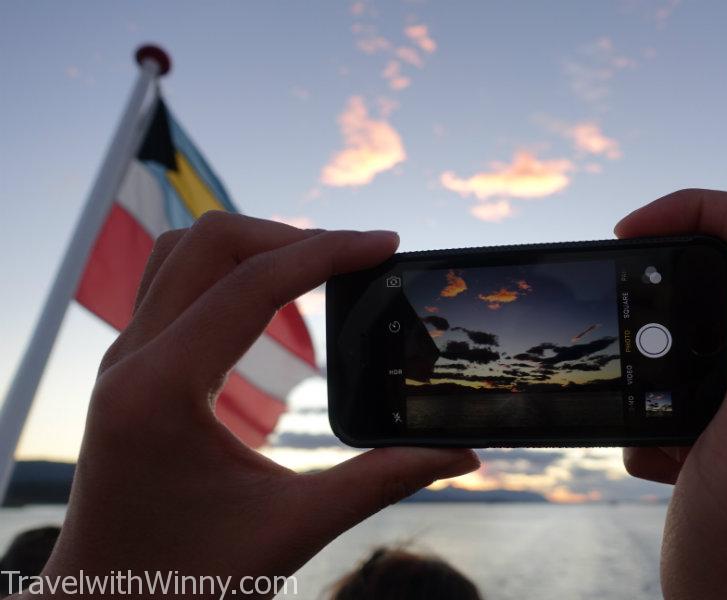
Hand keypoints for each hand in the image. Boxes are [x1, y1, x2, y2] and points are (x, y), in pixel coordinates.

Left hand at [33, 213, 477, 597]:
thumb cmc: (184, 581)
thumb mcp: (291, 530)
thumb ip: (382, 482)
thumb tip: (461, 455)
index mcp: (162, 390)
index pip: (251, 283)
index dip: (327, 252)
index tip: (386, 245)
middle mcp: (131, 362)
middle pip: (208, 242)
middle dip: (291, 236)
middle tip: (356, 256)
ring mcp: (123, 362)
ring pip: (183, 253)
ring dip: (254, 246)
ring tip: (318, 266)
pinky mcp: (130, 372)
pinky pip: (174, 285)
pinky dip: (228, 271)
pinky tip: (272, 297)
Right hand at [618, 180, 726, 598]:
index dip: (690, 213)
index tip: (624, 239)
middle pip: (712, 273)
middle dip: (652, 304)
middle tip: (626, 357)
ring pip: (680, 335)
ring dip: (645, 372)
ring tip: (648, 430)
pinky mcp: (725, 430)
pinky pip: (668, 388)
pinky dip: (646, 419)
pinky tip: (662, 463)